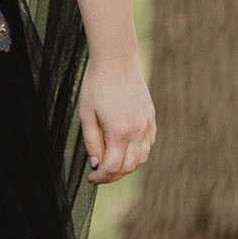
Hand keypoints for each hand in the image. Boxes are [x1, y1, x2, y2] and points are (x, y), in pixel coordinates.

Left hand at [78, 55, 155, 183]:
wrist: (116, 60)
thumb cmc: (96, 85)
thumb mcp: (86, 115)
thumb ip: (92, 142)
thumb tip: (96, 165)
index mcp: (119, 132)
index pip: (113, 167)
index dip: (101, 177)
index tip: (91, 178)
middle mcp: (137, 131)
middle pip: (129, 167)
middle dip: (113, 175)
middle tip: (100, 175)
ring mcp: (147, 124)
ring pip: (142, 158)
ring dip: (127, 166)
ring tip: (111, 164)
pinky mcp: (151, 117)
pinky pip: (148, 144)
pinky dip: (138, 153)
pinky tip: (125, 150)